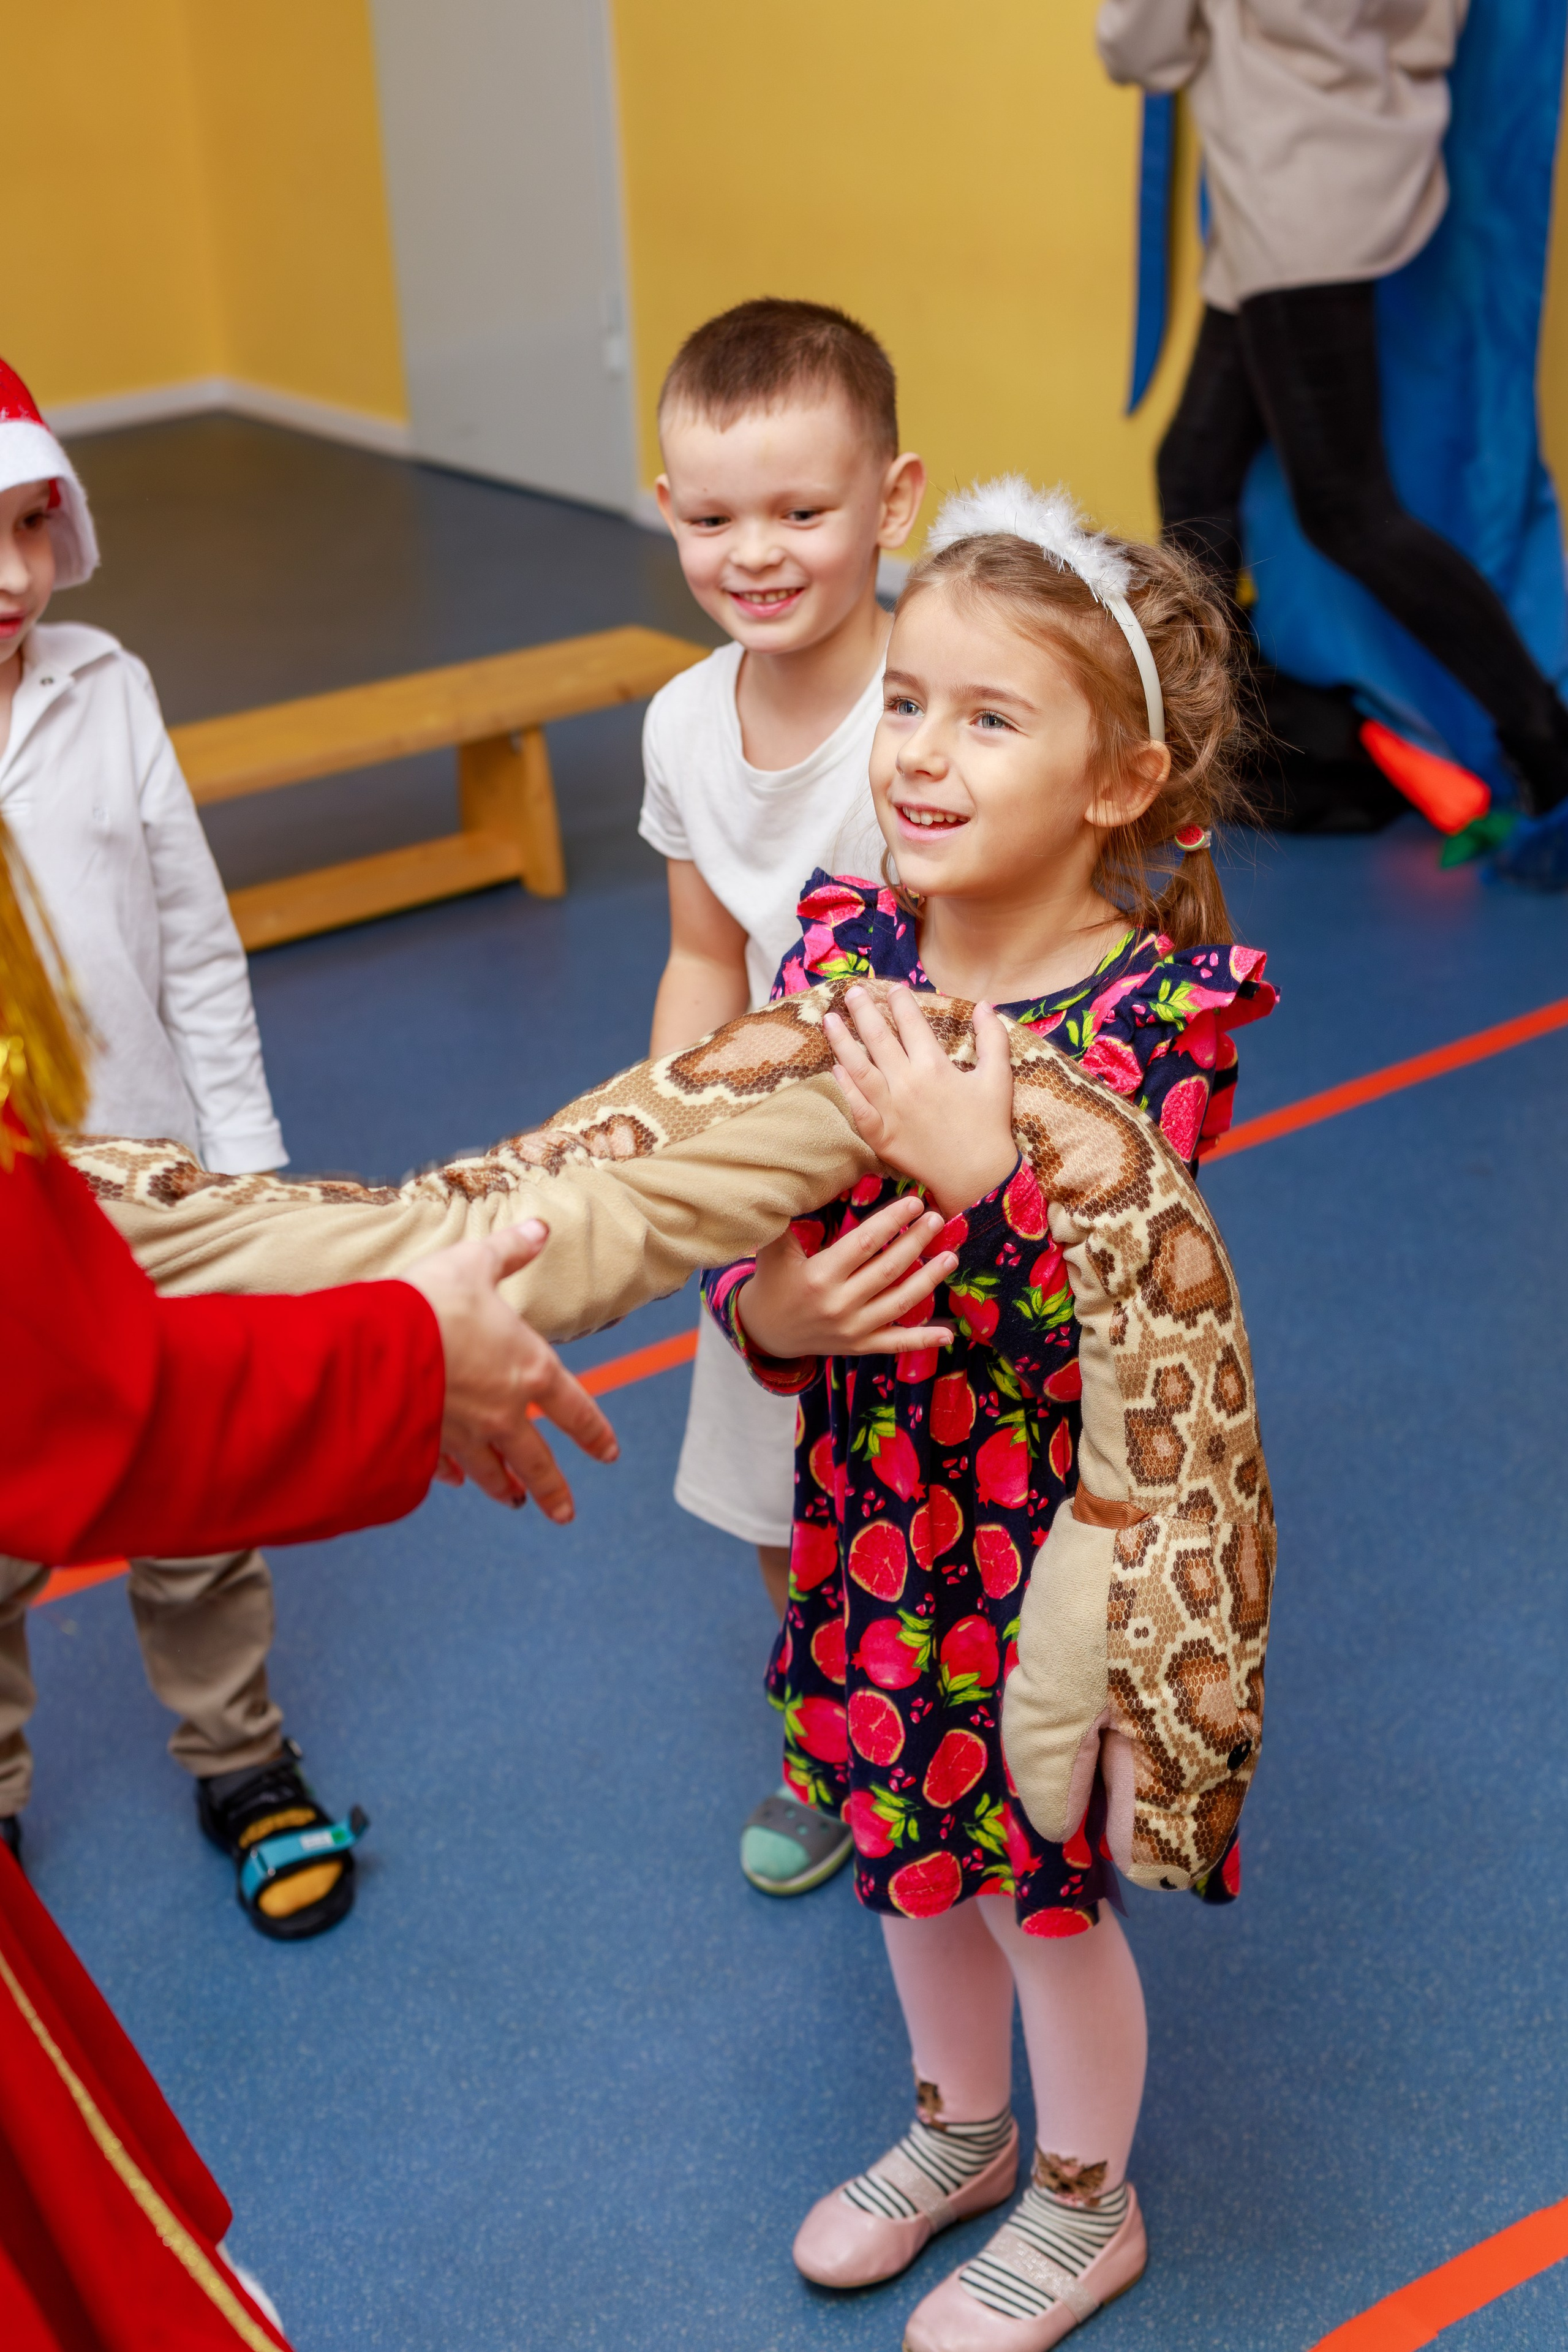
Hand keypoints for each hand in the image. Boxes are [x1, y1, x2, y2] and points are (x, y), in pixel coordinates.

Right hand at [401, 1221, 618, 1521]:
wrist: (376, 1347)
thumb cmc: (431, 1302)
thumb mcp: (475, 1264)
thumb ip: (510, 1251)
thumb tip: (539, 1228)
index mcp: (529, 1371)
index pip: (574, 1410)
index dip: (594, 1433)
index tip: (608, 1454)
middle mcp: (502, 1412)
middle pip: (536, 1459)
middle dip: (552, 1488)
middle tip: (564, 1512)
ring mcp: (463, 1433)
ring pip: (491, 1471)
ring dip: (505, 1487)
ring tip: (513, 1502)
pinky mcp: (425, 1443)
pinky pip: (444, 1465)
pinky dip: (451, 1474)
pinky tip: (453, 1479)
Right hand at [736, 1193, 957, 1360]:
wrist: (765, 1332)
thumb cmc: (773, 1282)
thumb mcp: (773, 1250)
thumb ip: (785, 1220)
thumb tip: (796, 1181)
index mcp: (820, 1276)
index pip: (865, 1243)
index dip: (893, 1221)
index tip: (915, 1202)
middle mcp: (839, 1304)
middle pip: (888, 1269)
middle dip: (916, 1242)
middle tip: (938, 1219)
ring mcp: (852, 1329)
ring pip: (899, 1303)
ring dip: (929, 1280)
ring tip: (951, 1257)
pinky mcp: (859, 1346)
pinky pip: (896, 1343)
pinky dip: (923, 1339)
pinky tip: (949, 1332)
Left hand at [825, 986, 1016, 1217]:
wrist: (976, 1177)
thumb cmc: (989, 1126)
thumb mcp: (998, 1078)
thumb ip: (992, 1038)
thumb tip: (985, 1005)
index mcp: (934, 1066)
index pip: (911, 1023)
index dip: (900, 1002)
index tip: (893, 988)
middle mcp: (907, 1083)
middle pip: (878, 1039)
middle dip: (863, 1011)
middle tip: (851, 992)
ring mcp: (890, 1110)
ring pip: (859, 1068)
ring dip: (842, 1042)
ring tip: (829, 1020)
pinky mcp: (880, 1134)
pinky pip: (857, 1106)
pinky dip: (844, 1087)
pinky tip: (835, 1069)